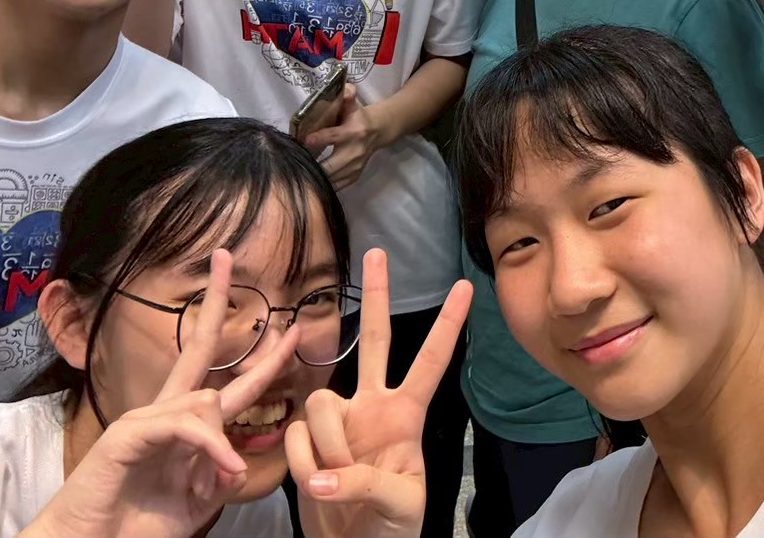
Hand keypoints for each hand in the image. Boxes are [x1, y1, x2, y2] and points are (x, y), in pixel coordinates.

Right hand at [21, 249, 300, 537]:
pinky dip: (211, 446)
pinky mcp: (127, 434)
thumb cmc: (136, 527)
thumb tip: (238, 458)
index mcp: (182, 424)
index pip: (223, 377)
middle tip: (227, 259)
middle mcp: (163, 411)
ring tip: (223, 476)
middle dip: (217, 302)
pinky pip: (185, 425)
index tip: (288, 327)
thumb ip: (220, 473)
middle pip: (196, 347)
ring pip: (205, 400)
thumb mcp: (196, 500)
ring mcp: (143, 419)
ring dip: (223, 439)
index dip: (258, 354)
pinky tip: (224, 469)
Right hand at [291, 250, 472, 537]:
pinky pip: (296, 437)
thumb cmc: (392, 526)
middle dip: (376, 295)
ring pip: (322, 402)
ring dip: (326, 447)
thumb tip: (323, 477)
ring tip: (337, 481)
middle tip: (378, 252)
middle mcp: (373, 404)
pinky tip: (316, 482)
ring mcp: (339, 418)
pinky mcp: (306, 438)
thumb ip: (367, 484)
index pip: (432, 361)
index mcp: (408, 415)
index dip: (448, 325)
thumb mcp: (401, 505)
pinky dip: (303, 465)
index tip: (467, 286)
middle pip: (375, 338)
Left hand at [304, 84, 382, 188]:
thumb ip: (347, 95)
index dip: (320, 139)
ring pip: (332, 179)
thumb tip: (345, 89)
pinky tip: (310, 181)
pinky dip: (323, 185)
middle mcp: (356, 152)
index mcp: (354, 131)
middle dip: (313, 167)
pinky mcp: (354, 177)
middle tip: (295, 164)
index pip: (335, 136)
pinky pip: (336, 186)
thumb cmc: (357, 117)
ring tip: (299, 174)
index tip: (305, 140)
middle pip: (332, 165)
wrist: (378, 132)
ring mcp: (356, 167)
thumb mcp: (352, 105)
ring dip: (315, 178)